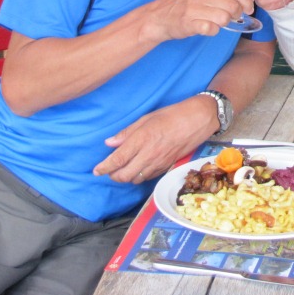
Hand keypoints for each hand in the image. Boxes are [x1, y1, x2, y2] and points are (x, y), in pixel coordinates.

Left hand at [93, 95, 216, 182]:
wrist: (197, 120)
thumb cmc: (172, 115)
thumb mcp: (146, 118)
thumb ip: (127, 133)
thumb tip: (110, 143)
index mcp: (141, 139)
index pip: (117, 159)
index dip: (104, 167)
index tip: (96, 170)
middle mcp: (148, 154)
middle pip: (124, 175)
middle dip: (113, 175)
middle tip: (109, 170)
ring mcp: (158, 162)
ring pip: (135, 179)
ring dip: (126, 177)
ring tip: (122, 169)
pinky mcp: (166, 166)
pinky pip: (148, 177)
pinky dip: (139, 176)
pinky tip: (138, 169)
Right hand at [143, 0, 254, 40]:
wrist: (158, 16)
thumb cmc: (184, 2)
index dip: (246, 2)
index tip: (248, 8)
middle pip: (233, 6)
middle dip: (236, 14)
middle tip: (230, 17)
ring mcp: (193, 8)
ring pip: (224, 18)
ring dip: (223, 23)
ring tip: (214, 21)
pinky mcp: (189, 23)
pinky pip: (212, 29)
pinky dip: (212, 31)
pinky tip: (206, 27)